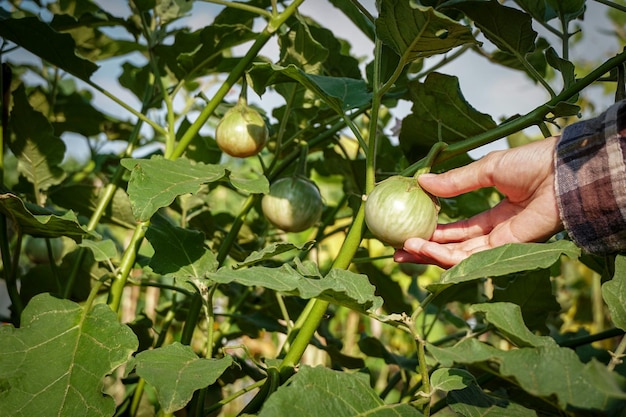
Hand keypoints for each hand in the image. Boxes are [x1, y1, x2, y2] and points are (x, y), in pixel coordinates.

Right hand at [394, 136, 563, 268]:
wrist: (562, 171)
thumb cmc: (532, 164)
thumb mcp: (486, 169)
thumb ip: (455, 181)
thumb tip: (421, 181)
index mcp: (495, 215)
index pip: (458, 230)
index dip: (433, 232)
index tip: (408, 229)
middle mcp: (496, 233)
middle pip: (454, 248)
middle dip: (425, 250)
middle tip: (397, 249)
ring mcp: (501, 243)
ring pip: (458, 257)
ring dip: (429, 254)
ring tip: (404, 248)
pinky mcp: (505, 249)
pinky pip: (470, 258)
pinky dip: (444, 255)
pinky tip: (424, 247)